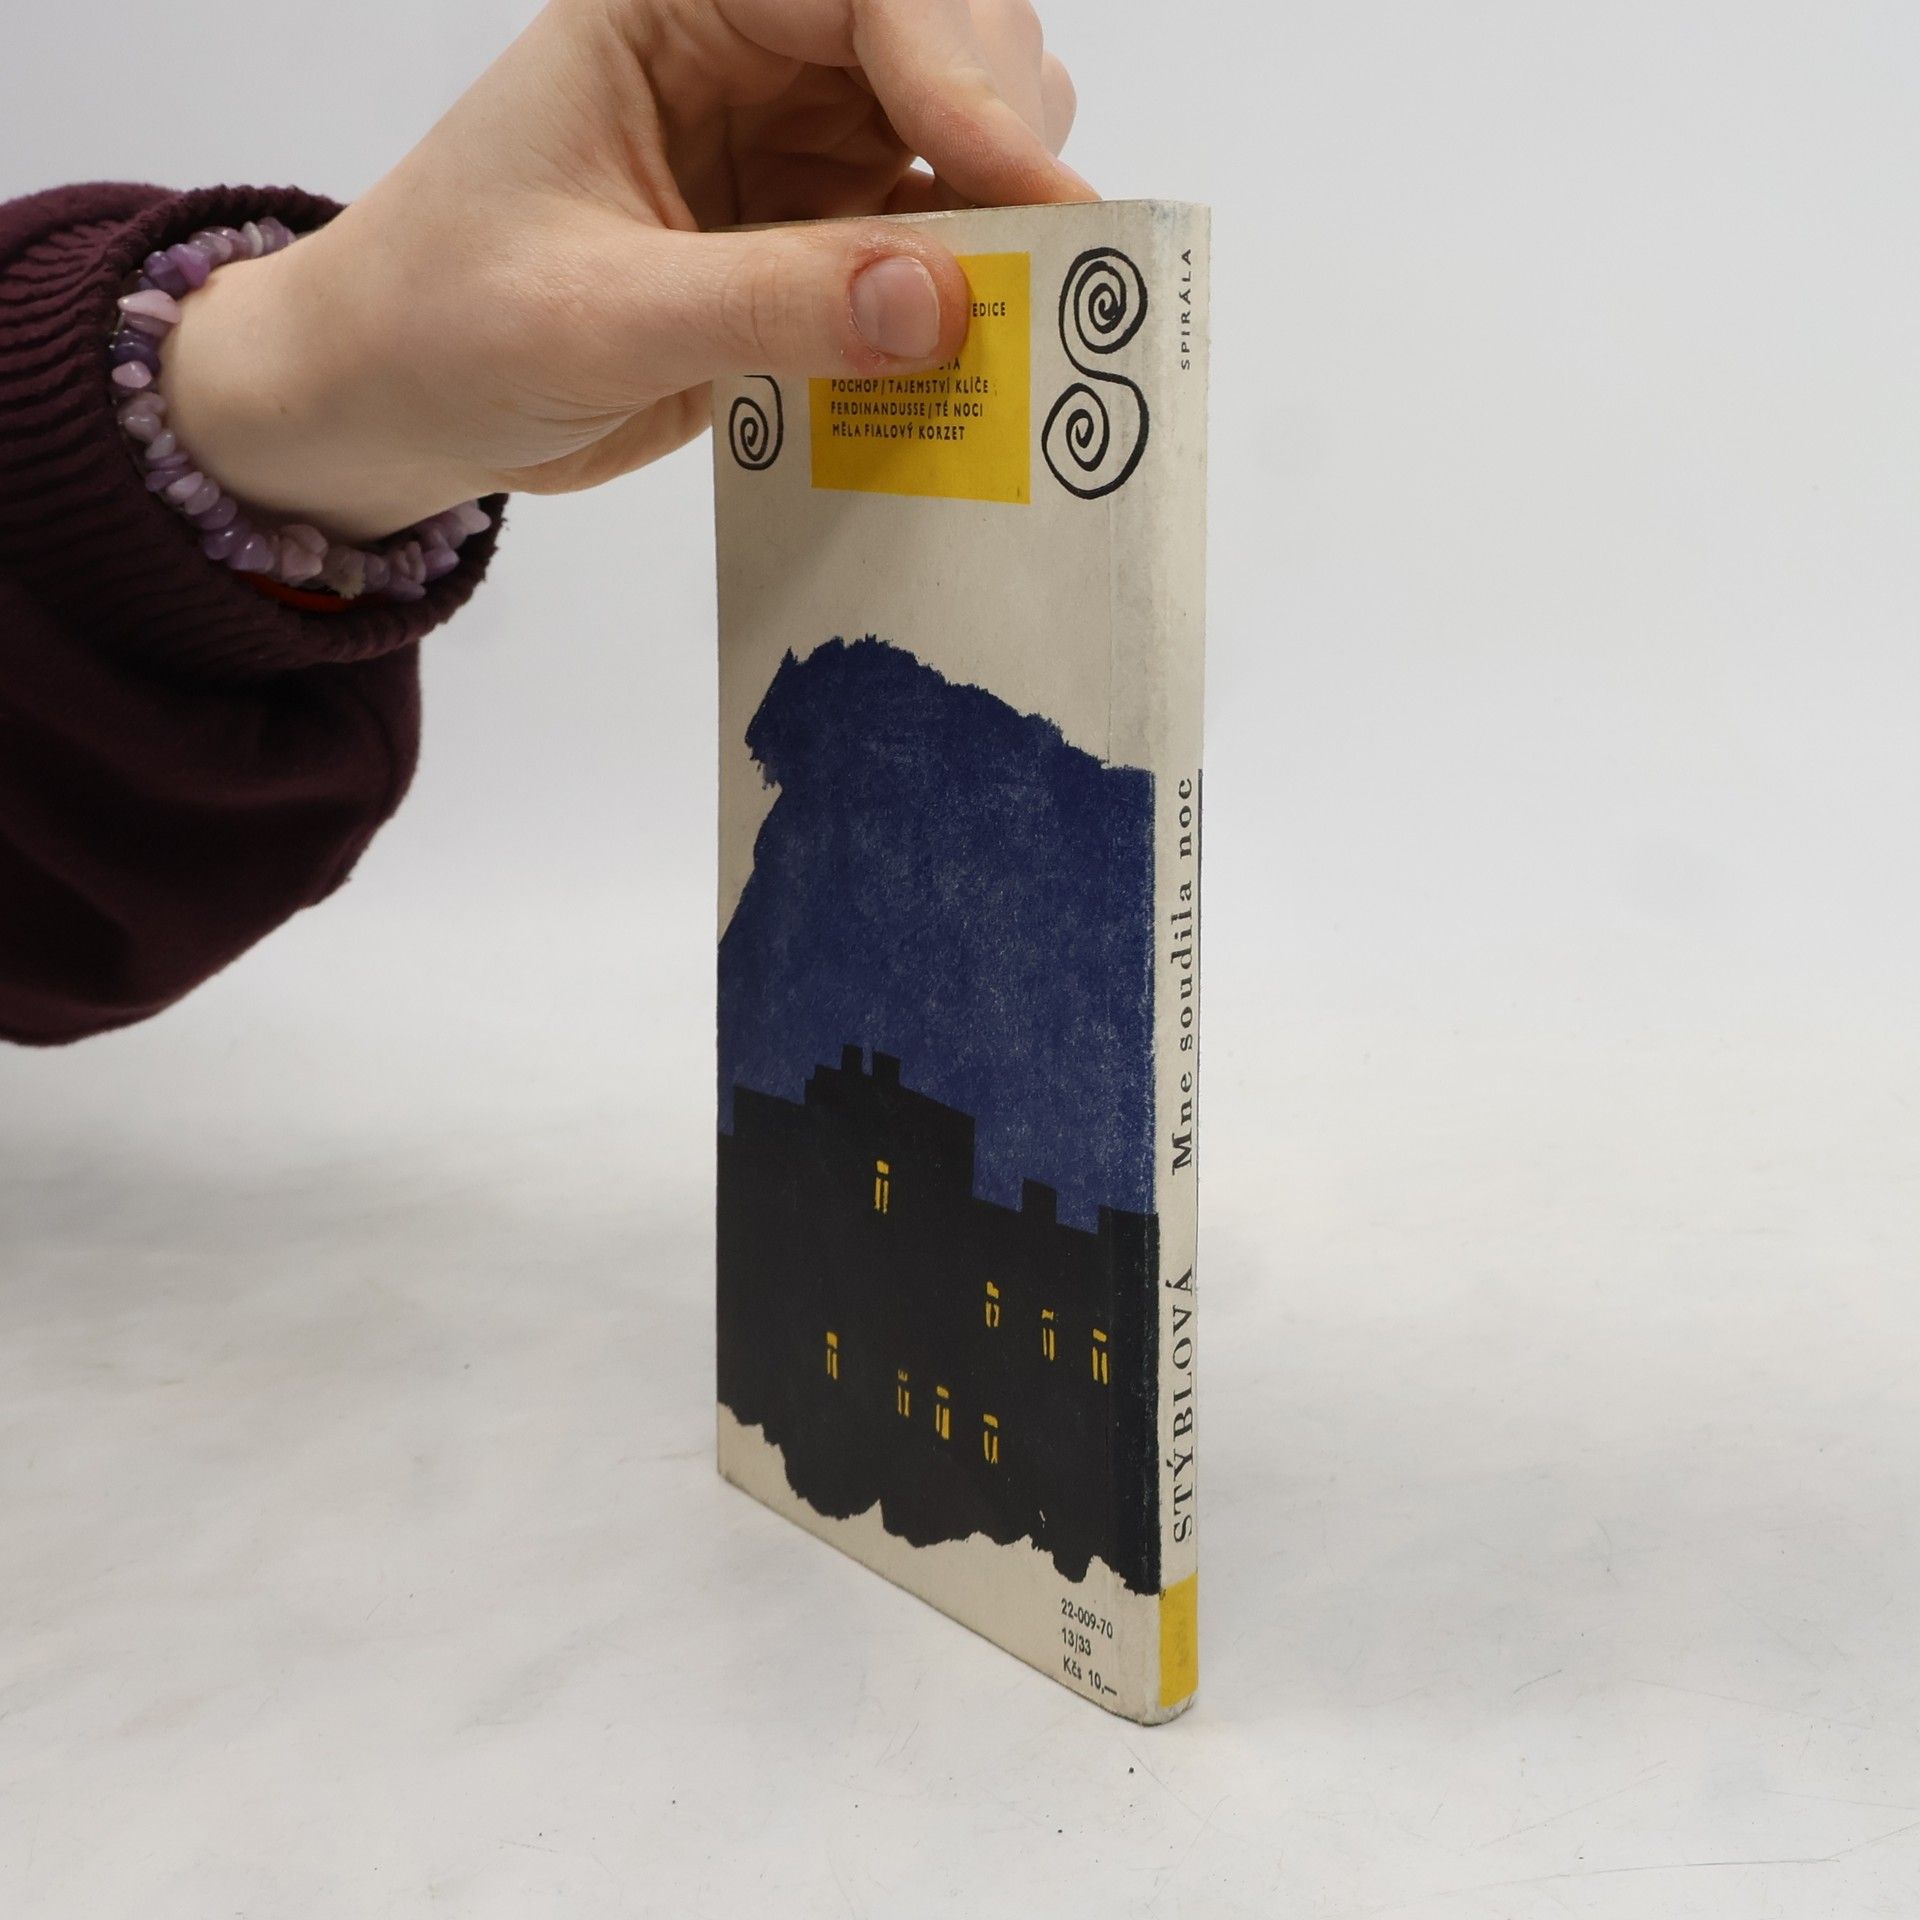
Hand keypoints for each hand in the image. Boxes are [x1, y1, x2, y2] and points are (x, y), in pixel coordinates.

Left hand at [161, 0, 1089, 542]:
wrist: (390, 403)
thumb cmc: (439, 326)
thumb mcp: (587, 318)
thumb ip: (763, 306)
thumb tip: (940, 303)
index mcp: (681, 6)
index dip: (964, 75)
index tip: (1027, 199)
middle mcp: (758, 55)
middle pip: (957, 39)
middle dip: (1010, 144)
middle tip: (1051, 275)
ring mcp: (799, 149)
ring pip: (970, 142)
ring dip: (1010, 224)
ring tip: (1028, 323)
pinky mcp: (818, 246)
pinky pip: (936, 252)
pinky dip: (976, 301)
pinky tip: (986, 362)